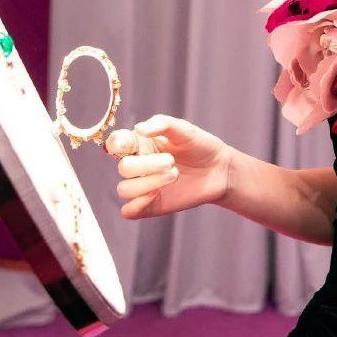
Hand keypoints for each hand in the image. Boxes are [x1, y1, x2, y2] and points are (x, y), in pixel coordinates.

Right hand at [104, 114, 229, 219]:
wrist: (220, 170)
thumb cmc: (200, 146)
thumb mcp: (185, 129)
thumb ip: (163, 124)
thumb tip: (139, 128)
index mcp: (141, 144)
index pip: (116, 144)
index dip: (117, 144)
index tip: (131, 144)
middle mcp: (138, 165)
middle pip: (123, 168)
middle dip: (147, 165)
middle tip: (171, 162)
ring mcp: (143, 186)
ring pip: (124, 190)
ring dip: (147, 183)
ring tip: (174, 175)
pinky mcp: (151, 205)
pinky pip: (128, 211)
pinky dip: (137, 205)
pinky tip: (157, 194)